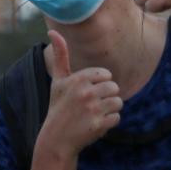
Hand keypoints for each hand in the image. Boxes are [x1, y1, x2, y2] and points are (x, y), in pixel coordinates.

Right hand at [39, 30, 121, 156]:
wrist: (56, 138)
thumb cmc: (58, 106)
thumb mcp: (58, 80)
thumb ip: (60, 55)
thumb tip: (52, 30)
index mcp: (78, 79)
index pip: (106, 75)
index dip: (100, 84)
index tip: (88, 92)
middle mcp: (85, 92)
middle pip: (114, 88)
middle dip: (107, 97)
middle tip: (92, 105)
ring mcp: (92, 109)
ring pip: (118, 102)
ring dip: (110, 109)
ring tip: (95, 114)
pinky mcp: (98, 125)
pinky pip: (117, 118)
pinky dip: (109, 122)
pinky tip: (96, 124)